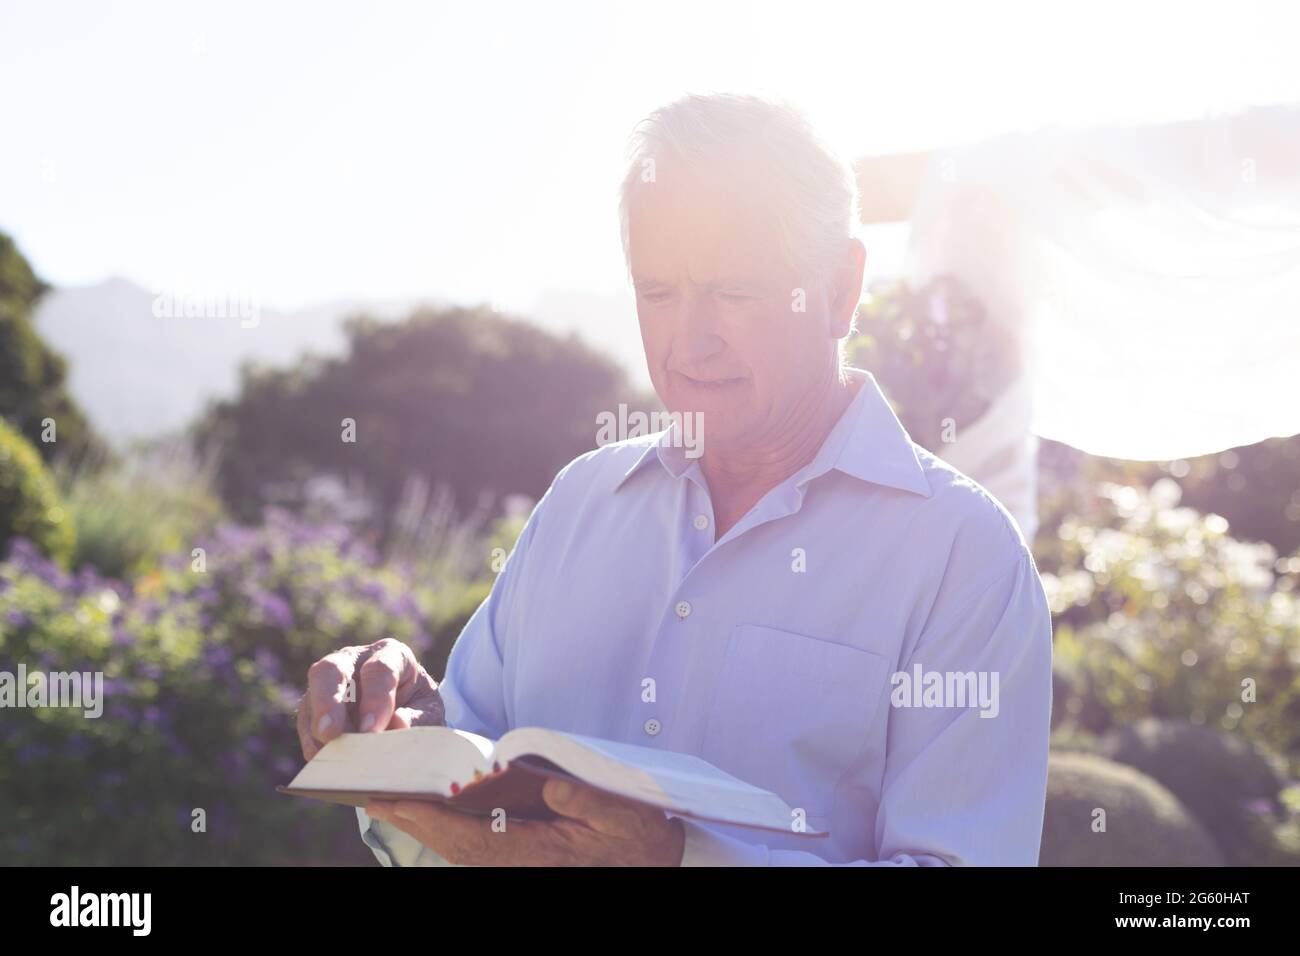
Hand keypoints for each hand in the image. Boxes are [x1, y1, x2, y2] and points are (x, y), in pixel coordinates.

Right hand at [296, 638, 444, 759]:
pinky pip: (306, 722)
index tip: (372, 731)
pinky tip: (324, 760)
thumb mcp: (429, 712)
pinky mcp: (314, 705)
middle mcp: (355, 660)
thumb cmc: (418, 707)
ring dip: (319, 729)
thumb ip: (418, 719)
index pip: (379, 670)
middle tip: (331, 735)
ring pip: (312, 696)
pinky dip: (313, 743)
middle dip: (328, 702)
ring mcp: (331, 681)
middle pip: (331, 669)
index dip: (375, 700)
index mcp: (391, 655)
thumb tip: (397, 725)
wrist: (405, 711)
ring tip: (331, 756)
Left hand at [366, 777, 685, 865]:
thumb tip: (544, 782)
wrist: (658, 864)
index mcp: (538, 853)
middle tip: (372, 795)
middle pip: (454, 845)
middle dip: (413, 820)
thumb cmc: (642, 837)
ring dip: (426, 823)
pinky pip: (477, 843)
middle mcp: (521, 862)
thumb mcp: (624, 813)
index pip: (470, 838)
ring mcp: (522, 862)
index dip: (430, 819)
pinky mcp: (526, 855)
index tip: (394, 799)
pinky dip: (450, 827)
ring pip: (461, 846)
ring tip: (392, 797)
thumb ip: (585, 797)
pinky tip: (435, 809)